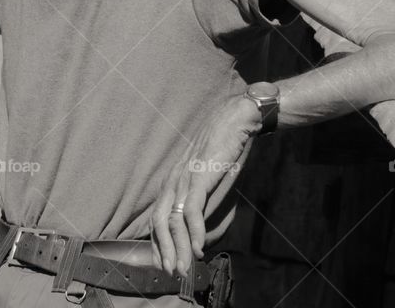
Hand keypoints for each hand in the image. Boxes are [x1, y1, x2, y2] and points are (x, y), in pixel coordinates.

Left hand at [149, 96, 259, 276]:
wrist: (236, 121)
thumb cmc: (224, 151)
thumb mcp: (210, 180)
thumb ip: (202, 202)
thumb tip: (202, 228)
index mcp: (172, 182)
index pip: (158, 218)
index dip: (158, 243)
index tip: (163, 264)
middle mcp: (173, 181)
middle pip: (159, 223)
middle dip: (164, 251)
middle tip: (171, 272)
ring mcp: (184, 178)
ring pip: (173, 220)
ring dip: (178, 247)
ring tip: (184, 268)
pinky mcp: (200, 176)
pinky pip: (191, 209)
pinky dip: (194, 231)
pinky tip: (199, 247)